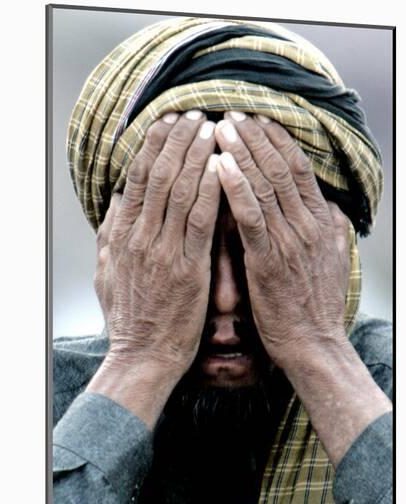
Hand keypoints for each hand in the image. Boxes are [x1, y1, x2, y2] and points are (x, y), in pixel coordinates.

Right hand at [94, 110, 219, 381]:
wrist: (144, 357)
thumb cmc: (130, 318)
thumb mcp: (107, 274)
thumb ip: (109, 236)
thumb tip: (116, 203)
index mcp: (123, 236)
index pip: (137, 179)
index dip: (153, 146)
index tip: (168, 122)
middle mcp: (141, 238)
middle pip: (159, 175)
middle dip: (178, 140)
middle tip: (195, 113)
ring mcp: (165, 252)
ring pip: (180, 191)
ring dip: (196, 155)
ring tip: (211, 128)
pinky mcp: (189, 269)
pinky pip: (201, 221)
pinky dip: (211, 190)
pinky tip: (222, 167)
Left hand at [214, 112, 350, 369]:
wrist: (312, 343)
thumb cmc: (314, 303)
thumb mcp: (329, 258)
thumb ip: (324, 226)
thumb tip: (321, 202)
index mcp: (320, 220)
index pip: (299, 168)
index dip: (277, 141)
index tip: (257, 120)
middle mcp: (307, 224)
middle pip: (280, 168)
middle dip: (255, 137)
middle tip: (232, 113)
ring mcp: (288, 241)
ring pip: (265, 185)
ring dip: (241, 153)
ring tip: (220, 128)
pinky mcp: (267, 260)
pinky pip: (250, 216)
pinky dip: (235, 188)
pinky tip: (220, 166)